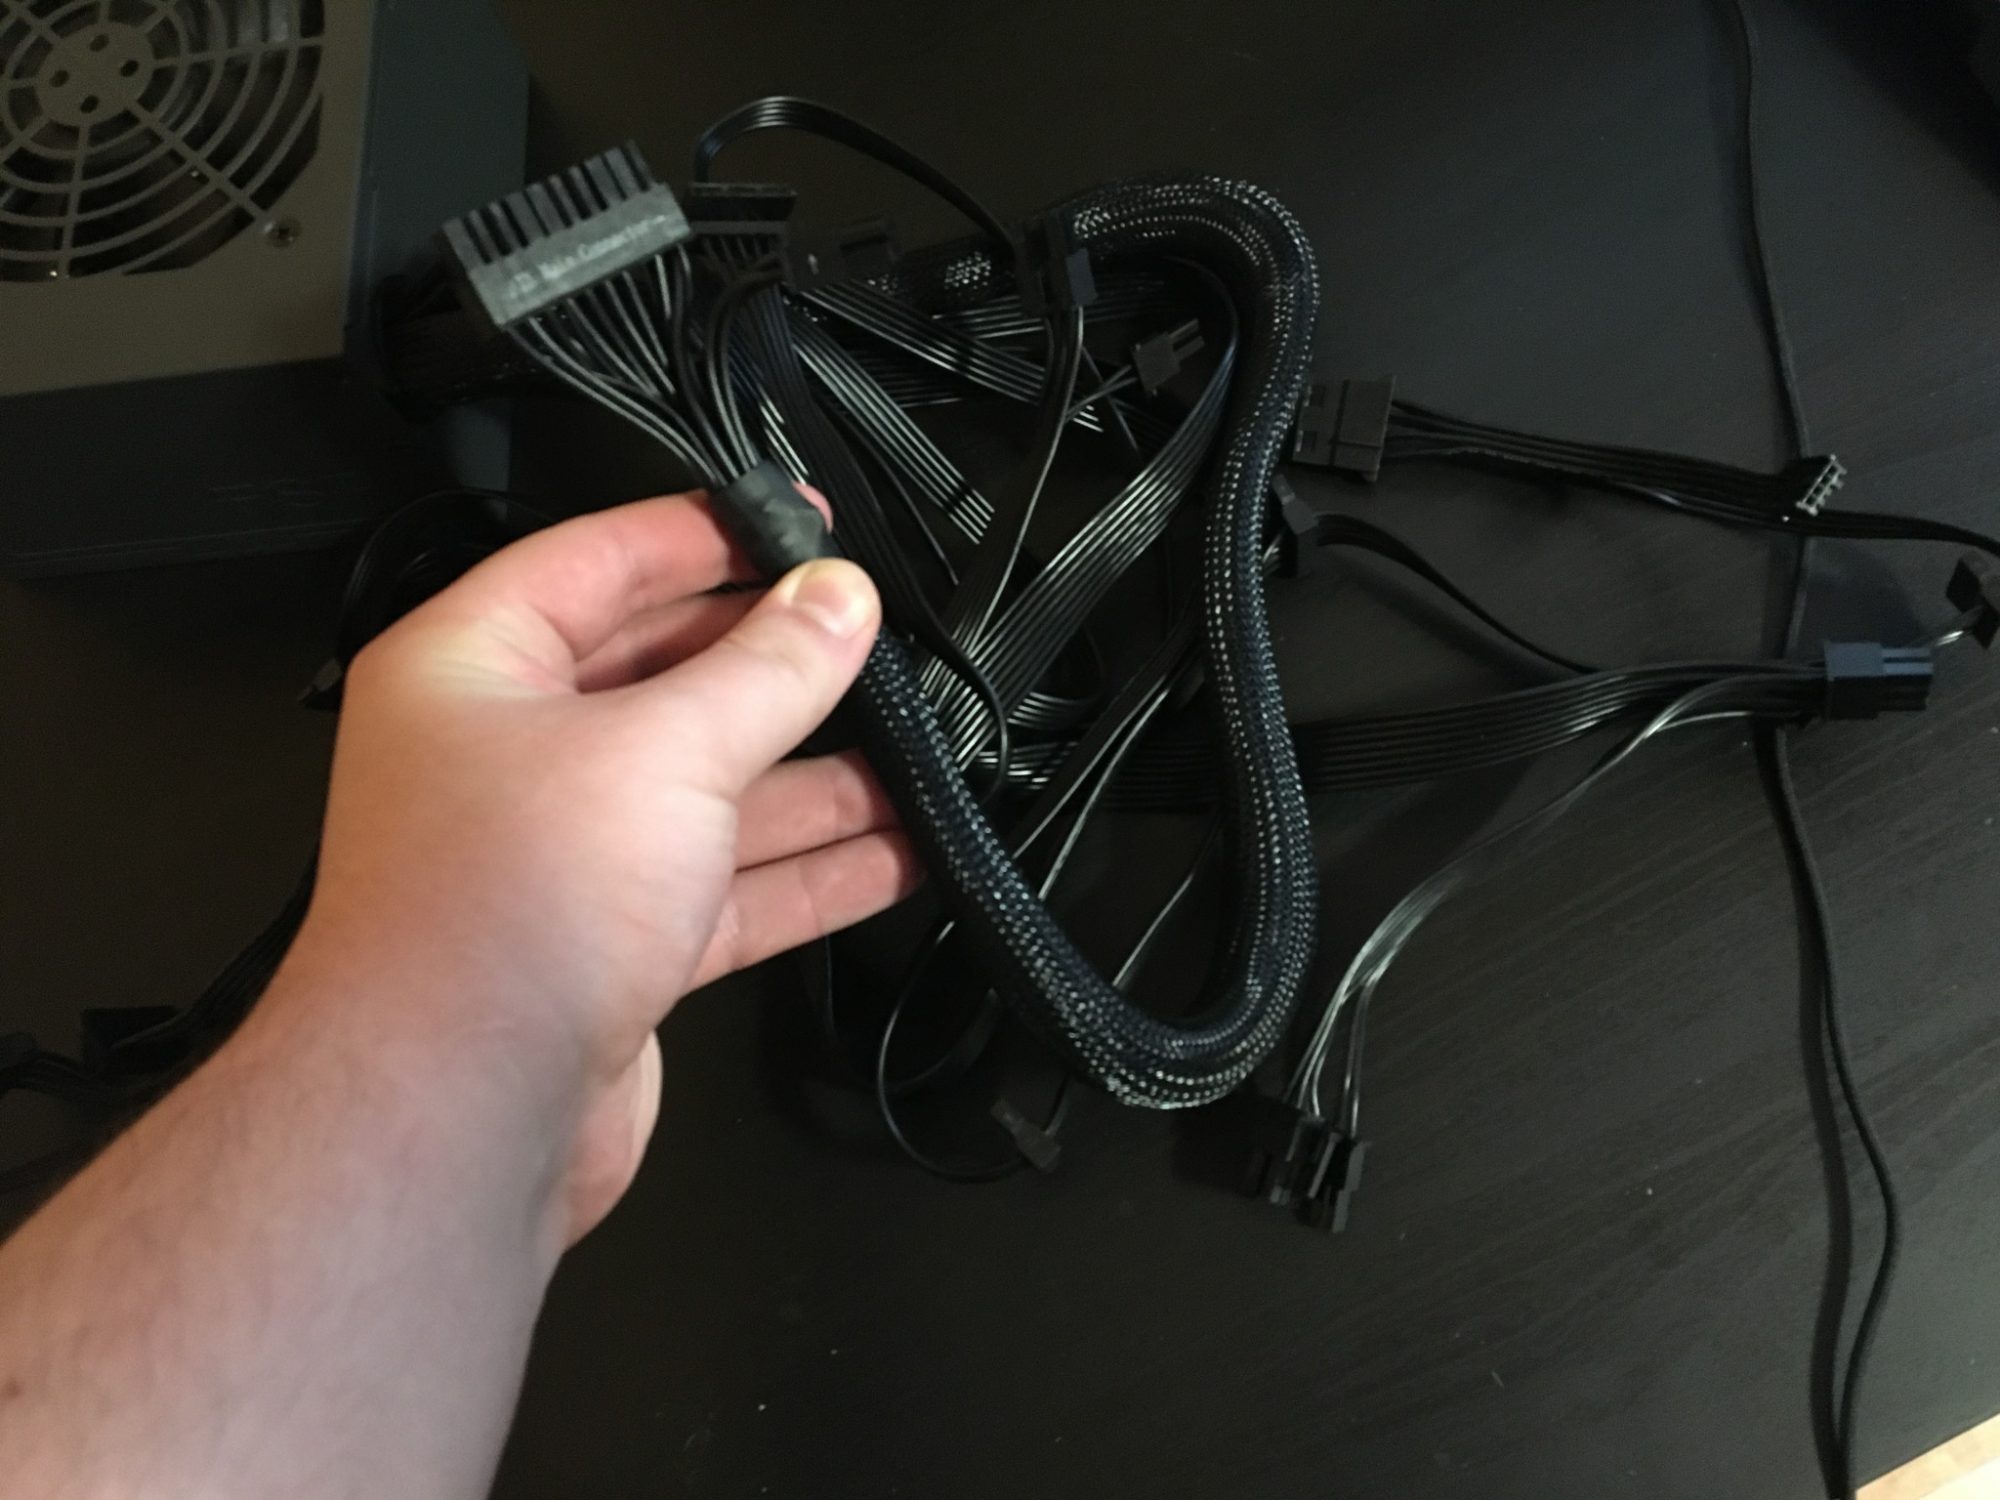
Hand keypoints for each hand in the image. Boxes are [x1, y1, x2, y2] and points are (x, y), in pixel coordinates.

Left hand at [283, 490, 917, 1244]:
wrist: (460, 1117)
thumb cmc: (510, 911)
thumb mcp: (664, 751)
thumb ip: (767, 670)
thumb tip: (838, 599)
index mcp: (473, 668)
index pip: (601, 562)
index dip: (708, 532)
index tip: (804, 518)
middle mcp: (508, 754)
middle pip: (663, 676)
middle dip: (777, 664)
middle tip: (875, 636)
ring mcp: (564, 854)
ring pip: (709, 789)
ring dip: (816, 777)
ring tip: (921, 751)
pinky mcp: (614, 943)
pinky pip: (727, 884)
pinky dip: (810, 871)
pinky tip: (900, 855)